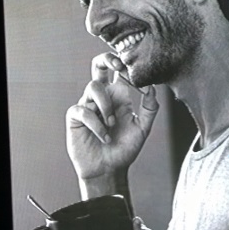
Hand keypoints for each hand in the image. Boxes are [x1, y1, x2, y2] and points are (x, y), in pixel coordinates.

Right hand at [66, 53, 158, 182]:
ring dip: (106, 104)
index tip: (139, 76)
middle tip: (118, 66)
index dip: (127, 67)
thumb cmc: (125, 149)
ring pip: (93, 87)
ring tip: (112, 124)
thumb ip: (150, 108)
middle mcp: (103, 97)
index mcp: (119, 96)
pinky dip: (96, 123)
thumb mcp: (143, 128)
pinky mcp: (76, 118)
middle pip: (98, 65)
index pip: (120, 71)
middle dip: (107, 59)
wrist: (109, 170)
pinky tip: (105, 137)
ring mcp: (88, 105)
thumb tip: (153, 87)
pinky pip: (83, 110)